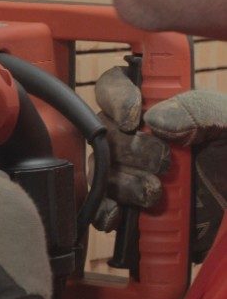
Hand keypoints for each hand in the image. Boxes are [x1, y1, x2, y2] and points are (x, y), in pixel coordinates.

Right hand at [94, 66, 226, 257]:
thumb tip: (155, 119)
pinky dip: (104, 210)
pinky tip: (119, 214)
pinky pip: (101, 203)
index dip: (116, 97)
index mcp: (163, 104)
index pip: (118, 84)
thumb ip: (200, 109)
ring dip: (123, 182)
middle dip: (128, 149)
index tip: (133, 120)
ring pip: (100, 168)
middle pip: (104, 130)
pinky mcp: (129, 203)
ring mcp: (131, 170)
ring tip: (153, 193)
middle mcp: (140, 134)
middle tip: (162, 163)